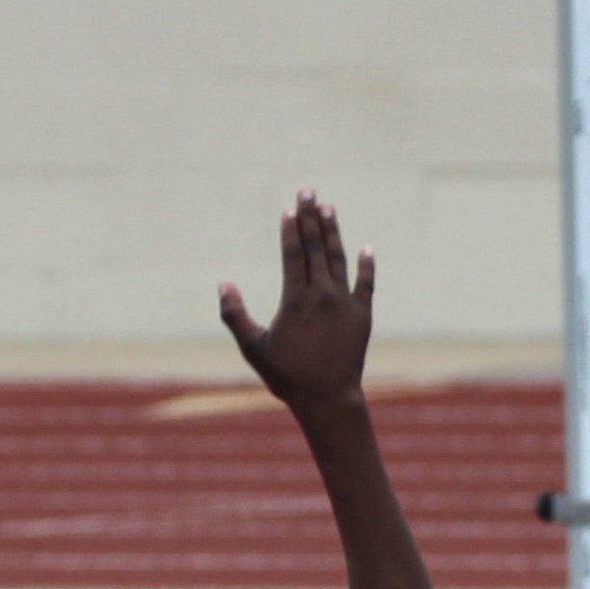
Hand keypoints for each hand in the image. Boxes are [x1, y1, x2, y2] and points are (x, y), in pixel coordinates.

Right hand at [220, 190, 372, 412]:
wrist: (327, 397)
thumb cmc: (286, 376)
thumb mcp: (252, 348)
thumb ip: (236, 314)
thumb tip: (223, 284)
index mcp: (296, 299)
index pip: (293, 255)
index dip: (290, 230)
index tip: (289, 208)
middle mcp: (323, 294)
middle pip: (315, 248)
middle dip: (311, 217)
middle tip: (309, 190)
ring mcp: (345, 302)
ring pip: (338, 258)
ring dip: (333, 232)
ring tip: (330, 208)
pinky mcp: (362, 314)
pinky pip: (366, 283)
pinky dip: (366, 265)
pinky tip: (365, 248)